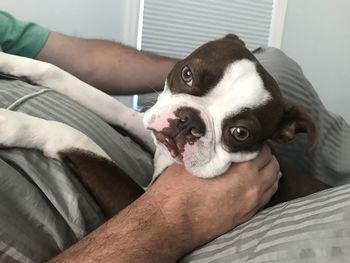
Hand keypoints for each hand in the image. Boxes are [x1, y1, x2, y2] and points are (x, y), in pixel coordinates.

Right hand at [149, 144, 280, 255]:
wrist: (170, 223)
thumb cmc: (177, 190)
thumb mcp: (194, 160)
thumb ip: (214, 148)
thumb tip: (219, 139)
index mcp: (243, 171)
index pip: (262, 148)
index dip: (253, 140)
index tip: (243, 138)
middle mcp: (253, 188)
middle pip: (272, 164)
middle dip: (263, 154)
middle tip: (248, 149)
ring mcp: (251, 205)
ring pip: (273, 182)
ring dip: (266, 171)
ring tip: (252, 164)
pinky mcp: (245, 217)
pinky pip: (265, 198)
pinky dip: (264, 186)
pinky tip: (252, 182)